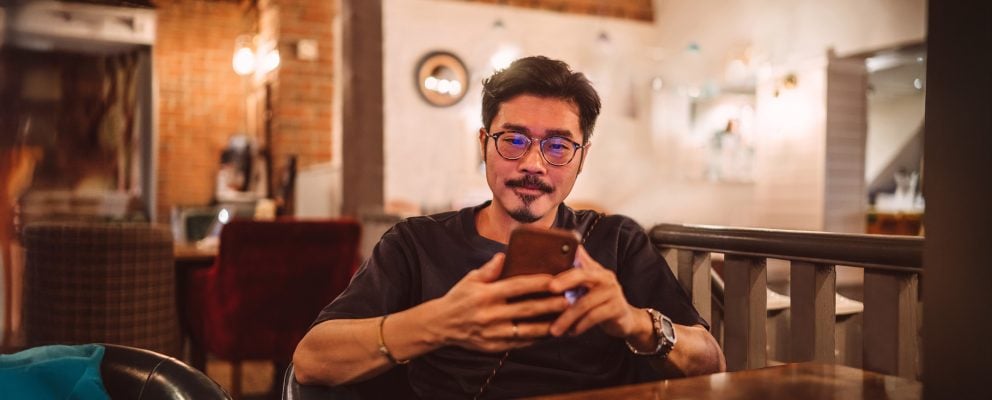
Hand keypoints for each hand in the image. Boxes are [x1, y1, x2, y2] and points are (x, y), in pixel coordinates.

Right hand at [430, 253, 569, 352]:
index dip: (537, 282)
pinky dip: (536, 338)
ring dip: (548, 324)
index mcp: (485, 294)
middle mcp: (489, 314)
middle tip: (569, 300)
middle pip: (526, 309)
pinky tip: (549, 332)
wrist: (441, 325)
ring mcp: (492, 333)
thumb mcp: (471, 279)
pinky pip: (520, 342)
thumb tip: (505, 255)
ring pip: (527, 330)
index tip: (555, 279)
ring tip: (565, 318)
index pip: (516, 286)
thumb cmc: (459, 298)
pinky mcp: (494, 346)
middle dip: (550, 305)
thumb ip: (490, 269)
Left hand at [547, 246, 645, 339]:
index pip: (578, 263)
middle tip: (550, 289)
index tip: (548, 278)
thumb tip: (565, 254)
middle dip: (564, 282)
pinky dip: (580, 325)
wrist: (627, 319)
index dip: (563, 266)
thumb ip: (579, 272)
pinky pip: (594, 317)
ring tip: (555, 330)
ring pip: (584, 303)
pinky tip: (572, 332)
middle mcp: (605, 277)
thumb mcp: (590, 286)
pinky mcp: (616, 308)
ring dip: (567, 318)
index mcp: (596, 270)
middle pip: (581, 276)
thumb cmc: (602, 301)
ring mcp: (613, 292)